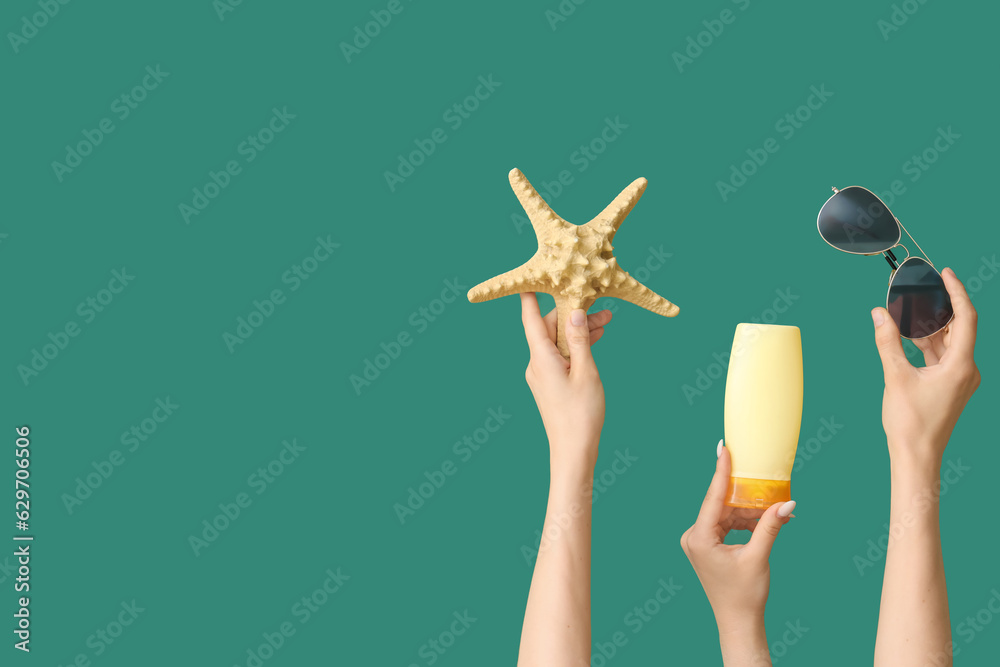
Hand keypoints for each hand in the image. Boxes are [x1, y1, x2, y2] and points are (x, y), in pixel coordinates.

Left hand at [519, 293, 611, 468]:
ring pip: (559, 342)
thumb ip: (579, 339)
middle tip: (603, 308)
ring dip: (579, 331)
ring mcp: (543, 374)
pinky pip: (561, 356)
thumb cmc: (581, 414)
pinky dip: (576, 346)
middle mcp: (537, 364)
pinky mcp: (551, 383)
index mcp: (541, 358)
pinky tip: (594, 340)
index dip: (529, 296)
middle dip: (574, 315)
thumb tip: (574, 311)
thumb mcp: (586, 371)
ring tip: (607, 322)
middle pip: (551, 328)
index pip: (531, 318)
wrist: (573, 451)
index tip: (527, 277)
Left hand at [680, 443, 795, 633]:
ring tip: (774, 506)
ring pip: (725, 514)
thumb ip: (770, 526)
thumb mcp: (759, 556)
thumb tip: (788, 503)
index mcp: (699, 537)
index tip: (724, 448)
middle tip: (763, 476)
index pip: (712, 497)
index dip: (721, 471)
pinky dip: (745, 522)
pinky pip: (726, 524)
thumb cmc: (745, 594)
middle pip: (720, 505)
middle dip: (745, 495)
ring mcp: (698, 541)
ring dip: (749, 511)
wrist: (738, 621)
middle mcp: (693, 536)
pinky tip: (765, 519)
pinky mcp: (706, 545)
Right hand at [872, 267, 980, 465]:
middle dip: (940, 309)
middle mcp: (967, 371)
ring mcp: (960, 380)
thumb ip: (887, 341)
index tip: (946, 274)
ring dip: (932, 328)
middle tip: (922, 290)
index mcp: (961, 365)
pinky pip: (943, 357)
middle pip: (960, 328)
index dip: (957, 292)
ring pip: (950, 343)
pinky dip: (929, 344)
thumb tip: (879, 313)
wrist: (917, 456)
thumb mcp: (895, 376)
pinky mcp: (950, 386)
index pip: (966, 319)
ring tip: (910, 313)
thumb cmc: (910, 422)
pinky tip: (910, 338)